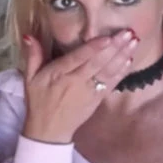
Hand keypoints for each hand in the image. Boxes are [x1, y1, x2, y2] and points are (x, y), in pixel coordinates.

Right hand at [22, 29, 137, 143]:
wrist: (49, 130)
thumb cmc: (38, 101)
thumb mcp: (29, 78)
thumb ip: (32, 56)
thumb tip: (29, 36)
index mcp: (58, 74)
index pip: (77, 58)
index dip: (93, 48)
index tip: (107, 37)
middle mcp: (75, 81)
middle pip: (97, 63)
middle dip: (114, 47)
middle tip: (127, 32)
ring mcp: (89, 91)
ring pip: (107, 71)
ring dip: (121, 56)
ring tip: (133, 42)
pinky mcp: (97, 99)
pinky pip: (111, 84)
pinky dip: (121, 72)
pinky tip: (129, 60)